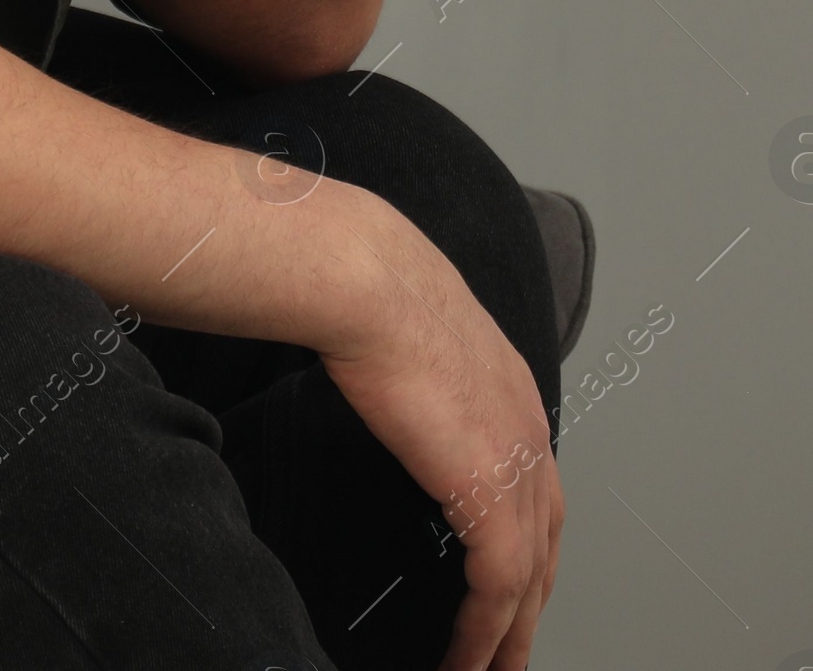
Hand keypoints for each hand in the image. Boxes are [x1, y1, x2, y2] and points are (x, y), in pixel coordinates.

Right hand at [316, 184, 562, 670]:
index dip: (528, 541)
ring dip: (510, 636)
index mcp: (513, 390)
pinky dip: (483, 634)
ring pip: (530, 578)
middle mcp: (529, 429)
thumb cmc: (371, 286)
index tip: (511, 581)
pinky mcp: (489, 495)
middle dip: (532, 605)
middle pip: (547, 544)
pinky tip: (465, 660)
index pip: (537, 487)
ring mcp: (517, 463)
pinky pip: (498, 588)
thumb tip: (382, 368)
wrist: (368, 282)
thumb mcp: (410, 326)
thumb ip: (417, 360)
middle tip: (511, 652)